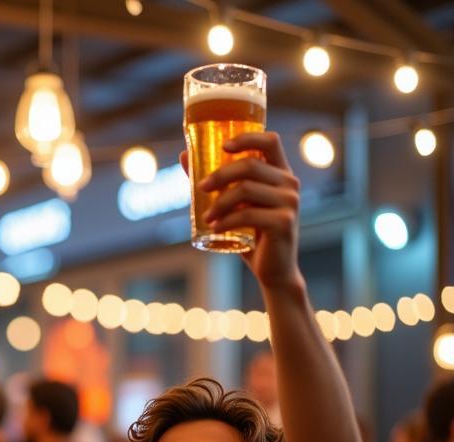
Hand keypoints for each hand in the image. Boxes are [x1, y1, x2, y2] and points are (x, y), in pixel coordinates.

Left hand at [194, 131, 300, 288]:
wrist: (275, 270)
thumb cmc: (253, 235)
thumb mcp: (235, 205)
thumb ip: (215, 182)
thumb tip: (184, 156)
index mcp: (281, 173)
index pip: (270, 141)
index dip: (247, 138)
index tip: (223, 146)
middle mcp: (289, 183)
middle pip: (250, 165)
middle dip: (220, 175)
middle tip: (200, 188)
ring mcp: (289, 202)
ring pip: (246, 190)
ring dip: (220, 203)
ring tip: (206, 218)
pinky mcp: (284, 222)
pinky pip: (248, 215)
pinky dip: (227, 221)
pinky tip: (215, 229)